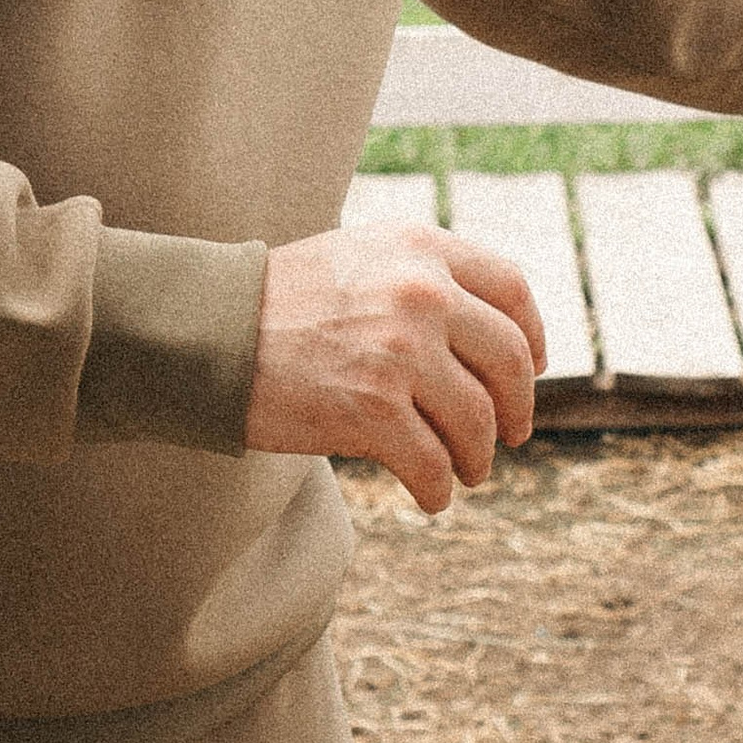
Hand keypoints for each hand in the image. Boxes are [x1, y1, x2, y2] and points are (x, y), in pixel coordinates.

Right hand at [245, 223, 544, 508]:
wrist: (209, 333)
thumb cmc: (281, 302)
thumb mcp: (363, 257)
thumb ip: (424, 277)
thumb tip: (491, 330)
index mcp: (421, 247)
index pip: (512, 290)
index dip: (532, 336)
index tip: (531, 367)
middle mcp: (421, 291)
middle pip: (508, 360)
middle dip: (517, 407)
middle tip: (510, 434)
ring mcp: (399, 351)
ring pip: (476, 420)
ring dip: (477, 456)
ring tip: (466, 471)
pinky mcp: (371, 409)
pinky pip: (432, 462)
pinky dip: (437, 487)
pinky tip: (431, 495)